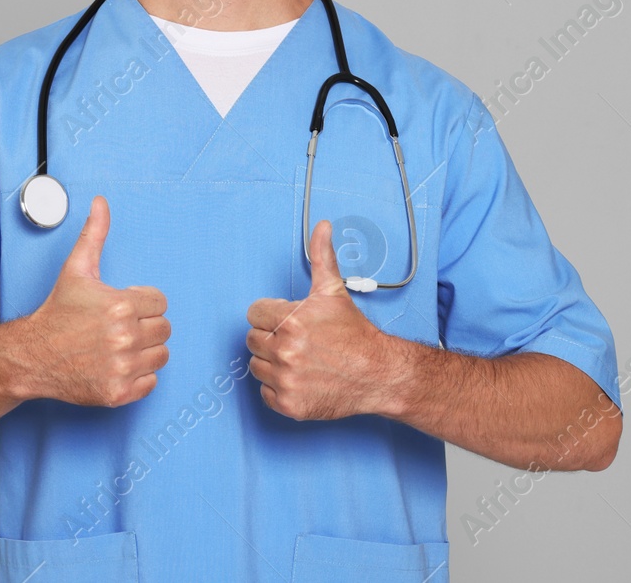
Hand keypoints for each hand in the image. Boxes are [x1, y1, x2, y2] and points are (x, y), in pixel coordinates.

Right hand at [19, 195, 170, 407]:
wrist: (32, 355)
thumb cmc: (57, 312)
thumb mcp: (76, 269)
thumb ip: (94, 234)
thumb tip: (101, 202)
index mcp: (120, 305)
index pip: (160, 303)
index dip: (142, 303)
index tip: (122, 307)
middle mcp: (124, 338)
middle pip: (163, 329)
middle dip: (145, 325)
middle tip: (119, 326)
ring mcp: (123, 367)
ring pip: (161, 355)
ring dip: (145, 350)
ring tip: (119, 345)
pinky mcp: (119, 392)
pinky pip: (151, 382)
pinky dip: (139, 376)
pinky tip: (117, 364)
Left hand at [246, 219, 388, 420]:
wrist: (378, 373)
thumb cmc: (354, 333)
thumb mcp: (334, 291)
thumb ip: (321, 256)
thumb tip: (321, 226)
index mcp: (289, 320)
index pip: (254, 313)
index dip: (272, 315)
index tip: (290, 322)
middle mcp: (284, 351)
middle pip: (253, 339)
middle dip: (272, 338)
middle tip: (298, 341)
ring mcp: (285, 380)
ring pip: (256, 366)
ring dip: (272, 363)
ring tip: (300, 359)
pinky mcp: (289, 405)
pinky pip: (265, 393)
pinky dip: (278, 389)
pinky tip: (300, 379)